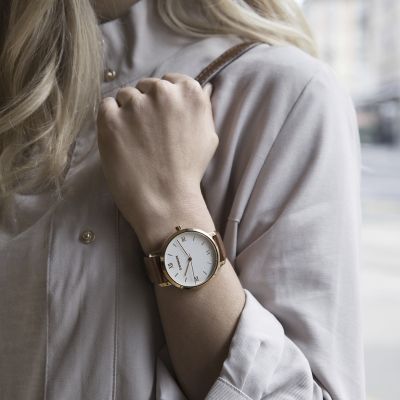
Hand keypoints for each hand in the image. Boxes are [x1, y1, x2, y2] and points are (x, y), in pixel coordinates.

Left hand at [96, 74, 215, 233]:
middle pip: (146, 87)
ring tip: (135, 141)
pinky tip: (121, 141)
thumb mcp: (209, 136)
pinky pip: (106, 106)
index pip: (170, 82)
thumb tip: (202, 87)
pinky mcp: (111, 120)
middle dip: (146, 106)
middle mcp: (163, 92)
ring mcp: (135, 105)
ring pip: (125, 97)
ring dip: (128, 113)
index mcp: (190, 92)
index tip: (162, 119)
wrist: (166, 200)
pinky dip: (110, 121)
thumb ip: (202, 108)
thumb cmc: (189, 171)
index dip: (164, 101)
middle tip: (149, 134)